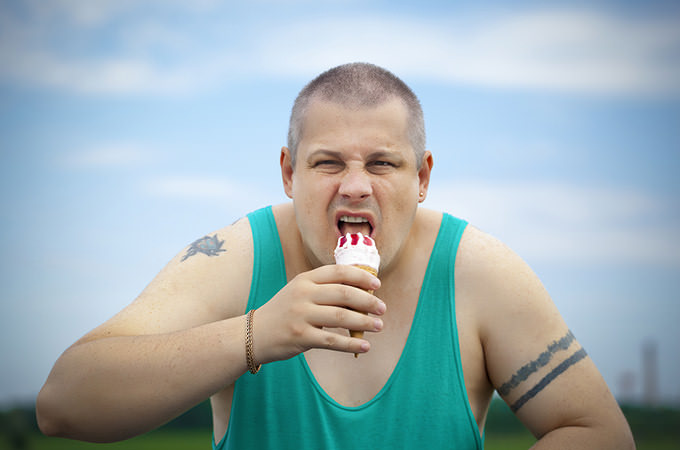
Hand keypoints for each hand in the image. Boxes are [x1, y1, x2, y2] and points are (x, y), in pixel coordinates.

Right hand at [252, 264, 385, 363]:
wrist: (255, 333)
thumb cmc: (286, 312)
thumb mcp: (300, 292)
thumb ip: (325, 289)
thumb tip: (363, 294)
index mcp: (305, 279)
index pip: (338, 272)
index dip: (361, 276)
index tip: (377, 284)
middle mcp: (303, 294)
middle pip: (344, 293)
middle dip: (368, 301)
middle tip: (382, 308)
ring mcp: (301, 315)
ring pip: (341, 316)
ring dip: (364, 322)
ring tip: (378, 326)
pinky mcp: (300, 337)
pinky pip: (332, 341)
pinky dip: (351, 344)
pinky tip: (365, 346)